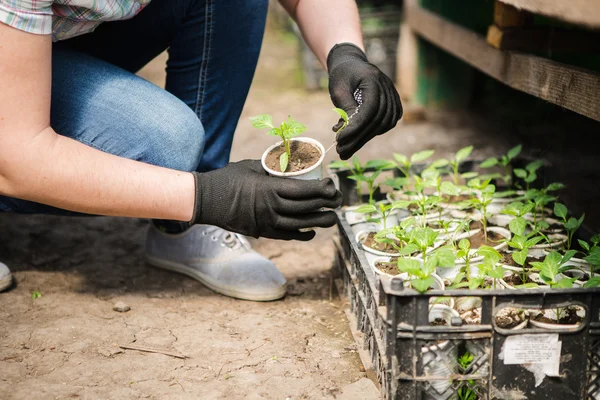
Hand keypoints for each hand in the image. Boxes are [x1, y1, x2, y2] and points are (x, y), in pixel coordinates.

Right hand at [189, 160, 341, 240]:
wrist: (206, 200)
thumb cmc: (228, 179)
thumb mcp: (252, 166)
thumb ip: (273, 167)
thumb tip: (292, 164)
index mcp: (270, 189)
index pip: (304, 190)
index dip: (322, 189)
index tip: (331, 185)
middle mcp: (271, 208)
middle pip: (307, 208)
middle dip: (327, 204)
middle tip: (339, 200)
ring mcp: (267, 223)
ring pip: (301, 225)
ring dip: (320, 222)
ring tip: (332, 218)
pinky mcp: (263, 233)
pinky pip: (288, 236)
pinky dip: (302, 234)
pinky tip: (312, 231)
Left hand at [327, 42, 402, 159]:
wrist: (352, 63)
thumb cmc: (342, 75)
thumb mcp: (338, 89)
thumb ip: (345, 108)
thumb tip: (348, 131)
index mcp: (373, 79)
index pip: (369, 109)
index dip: (355, 127)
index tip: (340, 140)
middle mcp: (387, 87)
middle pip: (377, 119)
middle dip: (358, 138)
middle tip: (340, 151)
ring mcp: (393, 94)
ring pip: (384, 124)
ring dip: (365, 139)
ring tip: (347, 149)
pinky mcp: (394, 102)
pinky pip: (389, 122)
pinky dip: (375, 132)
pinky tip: (360, 138)